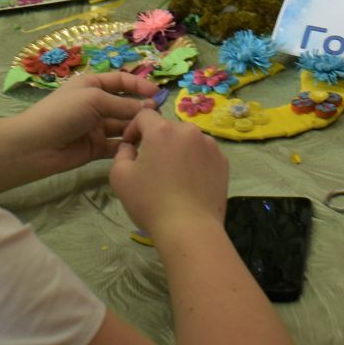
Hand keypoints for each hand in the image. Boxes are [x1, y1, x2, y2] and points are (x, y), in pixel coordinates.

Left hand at [12, 72, 158, 178]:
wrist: (36, 145)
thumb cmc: (63, 112)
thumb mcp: (94, 100)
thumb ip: (123, 104)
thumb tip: (150, 107)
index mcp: (91, 85)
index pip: (121, 81)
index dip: (139, 85)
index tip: (158, 93)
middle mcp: (95, 104)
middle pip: (124, 104)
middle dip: (141, 109)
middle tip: (158, 117)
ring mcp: (96, 126)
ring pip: (123, 125)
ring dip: (136, 127)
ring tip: (152, 132)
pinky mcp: (96, 147)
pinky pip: (116, 145)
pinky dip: (127, 145)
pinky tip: (141, 146)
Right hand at [110, 108, 228, 240]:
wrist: (190, 229)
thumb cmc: (151, 202)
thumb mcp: (120, 177)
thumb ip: (121, 153)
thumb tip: (131, 147)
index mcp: (163, 130)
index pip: (144, 116)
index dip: (134, 129)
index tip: (131, 147)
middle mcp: (189, 131)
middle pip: (168, 128)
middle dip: (157, 141)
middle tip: (152, 166)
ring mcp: (210, 146)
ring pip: (187, 141)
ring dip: (178, 151)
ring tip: (173, 176)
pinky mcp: (223, 162)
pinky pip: (203, 154)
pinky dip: (195, 162)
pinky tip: (190, 184)